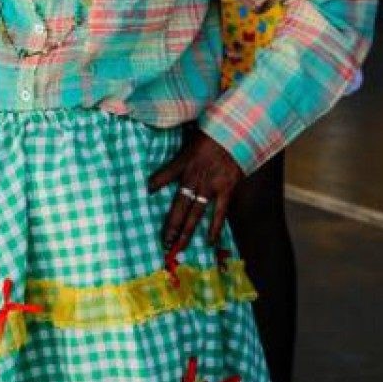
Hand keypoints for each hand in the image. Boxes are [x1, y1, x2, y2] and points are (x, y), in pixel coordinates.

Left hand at [147, 129, 242, 251]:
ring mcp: (211, 185)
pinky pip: (220, 212)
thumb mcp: (189, 140)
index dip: (154, 186)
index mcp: (184, 163)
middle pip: (179, 205)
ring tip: (178, 247)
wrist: (238, 133)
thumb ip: (178, 155)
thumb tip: (163, 161)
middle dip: (170, 224)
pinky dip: (215, 227)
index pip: (164, 177)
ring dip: (186, 231)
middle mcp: (195, 177)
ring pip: (196, 213)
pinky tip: (209, 241)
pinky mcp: (227, 189)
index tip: (144, 195)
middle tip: (163, 242)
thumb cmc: (213, 135)